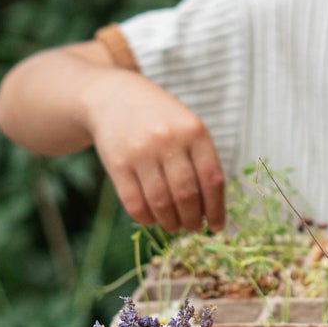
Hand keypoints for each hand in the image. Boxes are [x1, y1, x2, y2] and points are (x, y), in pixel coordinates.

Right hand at [82, 72, 226, 232]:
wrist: (111, 98)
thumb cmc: (159, 119)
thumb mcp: (187, 126)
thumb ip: (200, 160)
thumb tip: (211, 209)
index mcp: (194, 131)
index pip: (212, 179)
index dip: (216, 209)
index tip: (217, 227)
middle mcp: (168, 140)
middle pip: (186, 195)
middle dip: (192, 220)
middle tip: (193, 228)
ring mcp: (141, 152)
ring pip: (161, 203)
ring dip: (171, 223)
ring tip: (175, 227)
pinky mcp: (117, 164)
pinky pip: (134, 203)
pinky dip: (146, 218)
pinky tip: (153, 220)